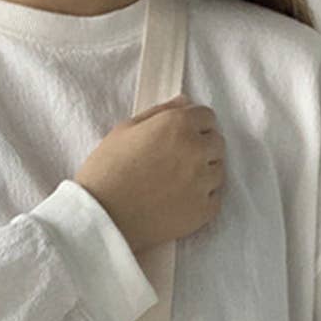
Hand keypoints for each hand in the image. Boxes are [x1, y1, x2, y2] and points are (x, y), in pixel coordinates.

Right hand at [74, 94, 225, 254]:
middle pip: (217, 142)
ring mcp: (202, 182)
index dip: (193, 126)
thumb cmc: (106, 171)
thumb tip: (185, 102)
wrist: (102, 218)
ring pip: (218, 171)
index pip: (207, 117)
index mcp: (178, 124)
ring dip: (204, 173)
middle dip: (201, 147)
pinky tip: (179, 201)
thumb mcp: (126, 129)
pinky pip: (215, 198)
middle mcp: (196, 150)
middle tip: (176, 162)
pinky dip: (202, 199)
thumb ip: (160, 112)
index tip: (179, 138)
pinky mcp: (203, 211)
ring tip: (176, 183)